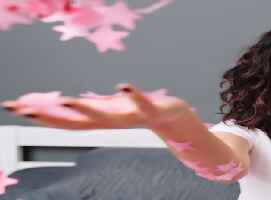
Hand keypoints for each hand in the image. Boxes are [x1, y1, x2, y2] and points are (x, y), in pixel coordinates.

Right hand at [2, 83, 194, 129]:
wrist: (175, 121)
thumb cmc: (140, 110)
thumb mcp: (111, 108)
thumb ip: (88, 106)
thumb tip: (62, 103)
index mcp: (101, 121)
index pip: (67, 121)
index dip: (41, 116)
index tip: (15, 109)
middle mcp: (113, 122)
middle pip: (77, 122)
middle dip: (50, 115)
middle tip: (24, 108)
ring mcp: (131, 117)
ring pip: (106, 116)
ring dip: (85, 108)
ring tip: (64, 98)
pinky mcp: (152, 110)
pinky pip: (142, 103)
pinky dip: (132, 95)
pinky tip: (122, 85)